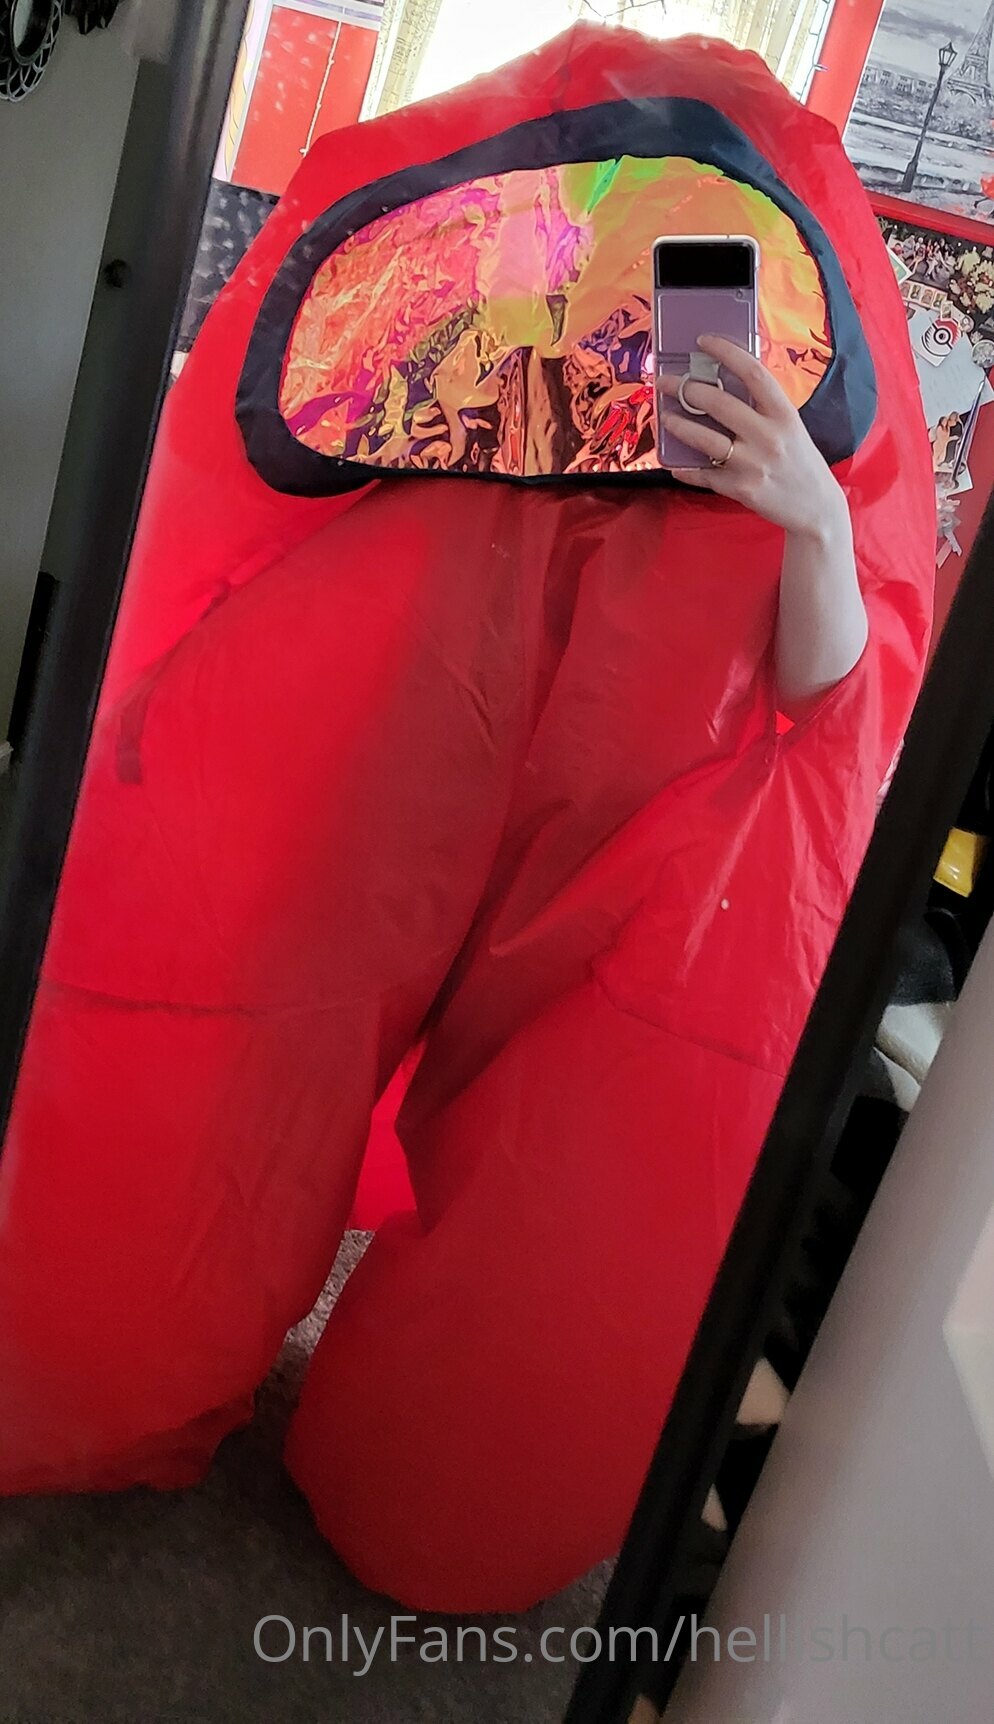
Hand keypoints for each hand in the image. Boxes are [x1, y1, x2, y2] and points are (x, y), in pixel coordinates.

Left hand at [659, 336, 847, 541]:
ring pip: (706, 439)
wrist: (816, 507)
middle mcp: (769, 436)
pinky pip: (704, 475)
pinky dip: (685, 469)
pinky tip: (674, 463)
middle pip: (720, 403)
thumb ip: (763, 407)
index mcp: (784, 413)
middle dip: (686, 389)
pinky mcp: (741, 489)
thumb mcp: (790, 427)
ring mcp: (754, 464)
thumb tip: (723, 383)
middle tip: (667, 382)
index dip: (726, 352)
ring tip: (666, 418)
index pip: (753, 372)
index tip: (702, 341)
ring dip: (679, 426)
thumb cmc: (799, 461)